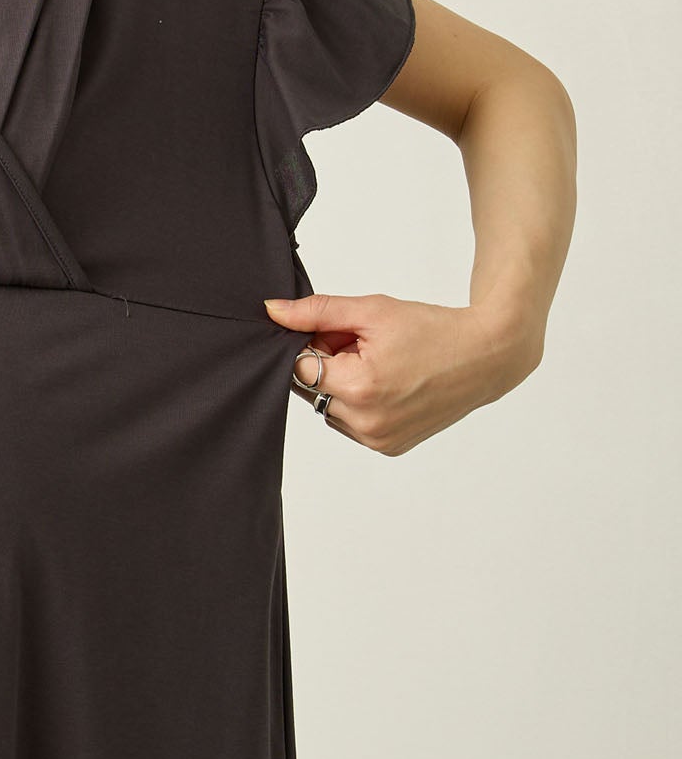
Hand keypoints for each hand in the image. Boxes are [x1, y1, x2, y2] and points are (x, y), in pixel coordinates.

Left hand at [261, 291, 541, 455]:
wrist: (485, 356)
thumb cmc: (433, 330)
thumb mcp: (371, 311)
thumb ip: (316, 312)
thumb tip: (272, 312)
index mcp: (358, 388)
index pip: (298, 368)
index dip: (313, 344)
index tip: (340, 333)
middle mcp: (366, 423)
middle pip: (312, 390)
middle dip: (327, 364)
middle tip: (364, 345)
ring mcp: (378, 440)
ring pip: (329, 409)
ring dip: (341, 386)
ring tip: (380, 364)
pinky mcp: (389, 448)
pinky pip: (351, 424)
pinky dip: (358, 404)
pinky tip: (389, 385)